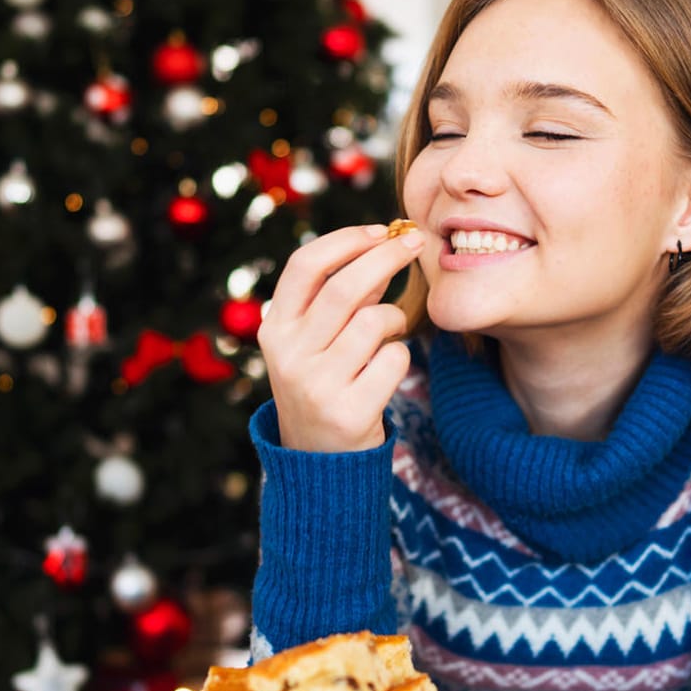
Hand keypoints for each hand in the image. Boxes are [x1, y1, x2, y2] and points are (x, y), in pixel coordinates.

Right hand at [258, 223, 425, 451]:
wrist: (317, 460)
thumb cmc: (324, 383)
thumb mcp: (313, 341)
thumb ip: (340, 297)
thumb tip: (383, 241)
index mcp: (274, 329)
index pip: (305, 265)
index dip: (346, 240)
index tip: (382, 230)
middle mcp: (289, 355)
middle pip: (345, 287)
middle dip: (387, 256)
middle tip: (416, 243)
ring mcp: (317, 386)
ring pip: (374, 322)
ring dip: (395, 317)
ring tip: (392, 329)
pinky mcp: (350, 412)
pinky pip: (394, 360)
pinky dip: (401, 354)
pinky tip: (387, 369)